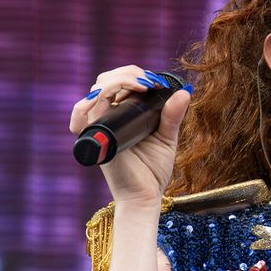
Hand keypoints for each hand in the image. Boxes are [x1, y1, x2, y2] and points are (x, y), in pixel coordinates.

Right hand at [68, 65, 191, 207]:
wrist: (145, 196)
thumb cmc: (153, 171)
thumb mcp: (166, 137)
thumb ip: (172, 115)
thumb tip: (184, 91)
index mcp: (118, 116)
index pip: (117, 83)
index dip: (135, 75)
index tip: (158, 82)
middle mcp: (104, 119)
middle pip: (104, 80)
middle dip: (129, 74)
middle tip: (151, 83)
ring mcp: (97, 127)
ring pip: (96, 89)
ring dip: (119, 80)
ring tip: (143, 86)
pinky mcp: (95, 137)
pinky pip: (86, 110)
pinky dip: (102, 96)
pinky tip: (122, 97)